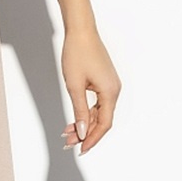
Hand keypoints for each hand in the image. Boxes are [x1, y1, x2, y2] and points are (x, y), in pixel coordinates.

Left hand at [58, 28, 119, 154]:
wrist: (80, 31)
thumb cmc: (77, 53)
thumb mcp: (75, 86)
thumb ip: (80, 111)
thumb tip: (83, 132)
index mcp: (110, 92)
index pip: (104, 124)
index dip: (93, 139)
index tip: (81, 149)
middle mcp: (114, 90)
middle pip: (102, 120)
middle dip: (86, 133)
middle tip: (69, 143)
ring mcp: (109, 85)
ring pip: (98, 112)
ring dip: (84, 124)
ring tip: (67, 133)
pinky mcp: (104, 81)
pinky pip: (97, 103)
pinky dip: (86, 112)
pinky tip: (75, 120)